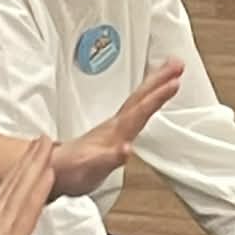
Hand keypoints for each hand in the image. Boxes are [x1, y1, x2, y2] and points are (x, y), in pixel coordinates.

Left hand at [49, 58, 183, 197]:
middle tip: (178, 64)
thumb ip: (111, 158)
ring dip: (155, 83)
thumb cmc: (73, 170)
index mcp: (116, 131)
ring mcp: (116, 125)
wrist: (55, 170)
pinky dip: (148, 97)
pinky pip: (136, 107)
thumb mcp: (93, 167)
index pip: (141, 109)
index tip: (175, 82)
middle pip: (141, 97)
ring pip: (139, 98)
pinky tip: (154, 94)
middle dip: (160, 79)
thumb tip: (126, 149)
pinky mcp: (115, 130)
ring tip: (171, 70)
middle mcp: (117, 124)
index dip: (158, 97)